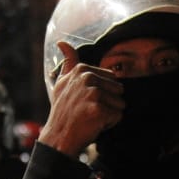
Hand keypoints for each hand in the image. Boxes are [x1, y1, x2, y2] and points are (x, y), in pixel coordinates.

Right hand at [37, 41, 125, 156]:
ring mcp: (93, 93)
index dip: (102, 94)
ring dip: (109, 114)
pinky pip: (118, 116)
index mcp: (82, 69)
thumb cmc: (63, 111)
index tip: (85, 101)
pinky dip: (109, 124)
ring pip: (120, 103)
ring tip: (91, 117)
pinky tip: (93, 125)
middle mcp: (87, 78)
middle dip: (108, 103)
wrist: (59, 137)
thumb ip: (68, 62)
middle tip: (88, 111)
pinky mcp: (99, 109)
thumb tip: (62, 42)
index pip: (112, 79)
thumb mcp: (62, 82)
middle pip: (119, 90)